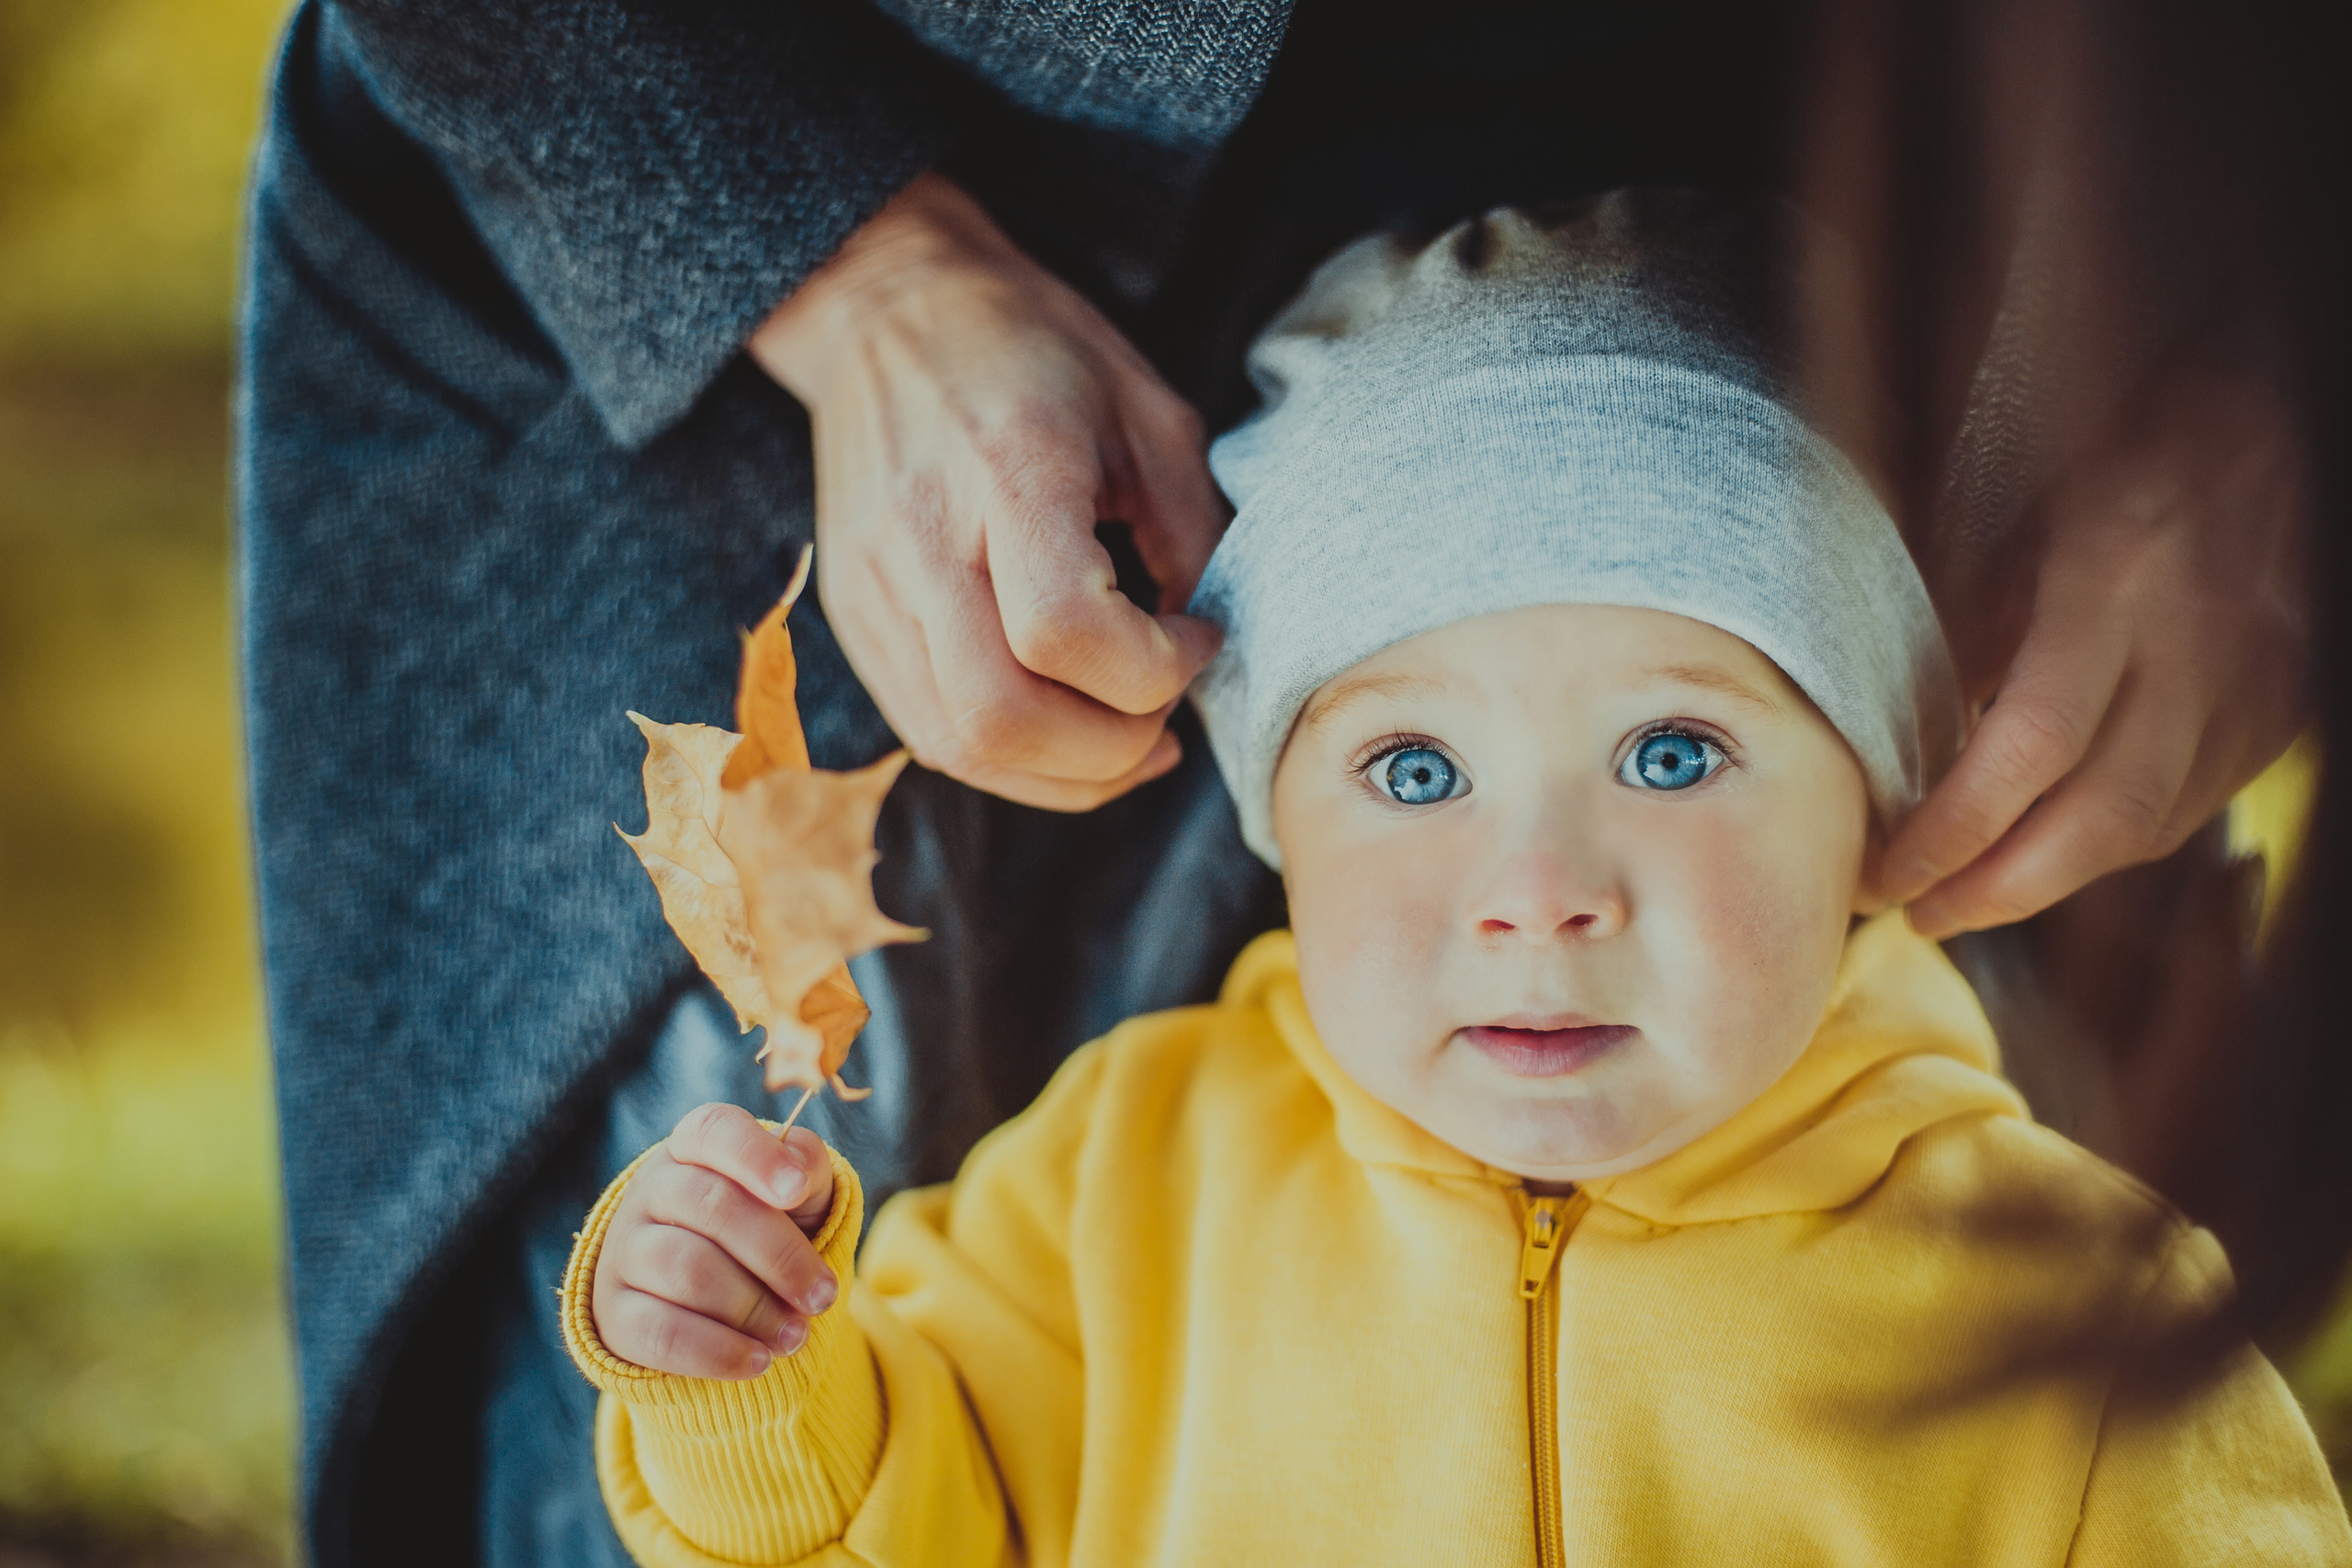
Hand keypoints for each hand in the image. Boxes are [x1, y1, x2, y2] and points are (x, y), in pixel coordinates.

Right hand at [590, 1104, 839, 1378]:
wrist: (711, 1298)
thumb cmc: (761, 1226)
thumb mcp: (792, 1193)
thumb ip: (805, 1169)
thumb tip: (800, 1172)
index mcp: (694, 1147)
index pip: (715, 1131)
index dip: (756, 1156)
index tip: (796, 1189)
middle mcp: (649, 1191)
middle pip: (712, 1209)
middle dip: (780, 1256)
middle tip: (823, 1296)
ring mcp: (624, 1252)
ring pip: (688, 1272)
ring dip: (755, 1308)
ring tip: (797, 1334)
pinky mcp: (614, 1314)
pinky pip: (662, 1333)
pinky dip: (717, 1351)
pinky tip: (757, 1361)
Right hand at [751, 172, 1227, 810]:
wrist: (887, 313)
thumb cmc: (1032, 352)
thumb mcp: (1149, 415)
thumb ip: (1193, 535)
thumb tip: (1202, 649)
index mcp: (1005, 471)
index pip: (1065, 632)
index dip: (1155, 670)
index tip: (1197, 638)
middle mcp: (921, 541)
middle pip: (1002, 718)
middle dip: (1111, 752)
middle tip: (1165, 718)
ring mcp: (873, 589)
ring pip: (960, 746)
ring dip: (1063, 775)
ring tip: (1127, 741)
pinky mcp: (854, 620)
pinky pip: (929, 734)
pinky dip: (1011, 761)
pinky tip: (1065, 732)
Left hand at [1879, 368, 2309, 937]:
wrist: (2268, 434)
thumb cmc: (2122, 468)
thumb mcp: (2024, 528)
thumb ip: (1970, 638)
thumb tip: (1903, 753)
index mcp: (2118, 582)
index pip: (2032, 746)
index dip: (1954, 831)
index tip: (1884, 873)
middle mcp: (2197, 646)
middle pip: (2102, 818)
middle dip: (1997, 890)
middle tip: (1916, 914)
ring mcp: (2254, 687)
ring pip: (2150, 829)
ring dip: (2048, 884)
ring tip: (1960, 899)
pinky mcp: (2278, 713)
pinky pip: (2188, 810)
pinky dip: (2107, 848)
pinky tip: (2046, 856)